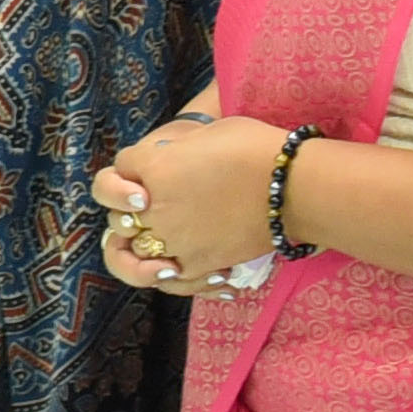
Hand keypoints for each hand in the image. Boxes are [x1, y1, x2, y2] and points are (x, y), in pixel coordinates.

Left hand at [93, 112, 287, 286]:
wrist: (292, 186)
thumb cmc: (255, 148)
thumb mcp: (206, 132)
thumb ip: (176, 148)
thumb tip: (168, 155)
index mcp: (153, 166)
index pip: (121, 167)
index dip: (133, 168)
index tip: (150, 168)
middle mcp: (153, 206)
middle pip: (119, 215)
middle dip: (130, 211)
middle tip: (151, 208)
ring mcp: (173, 239)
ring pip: (133, 253)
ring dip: (141, 248)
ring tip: (157, 246)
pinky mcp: (196, 264)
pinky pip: (168, 279)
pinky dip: (171, 275)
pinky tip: (179, 267)